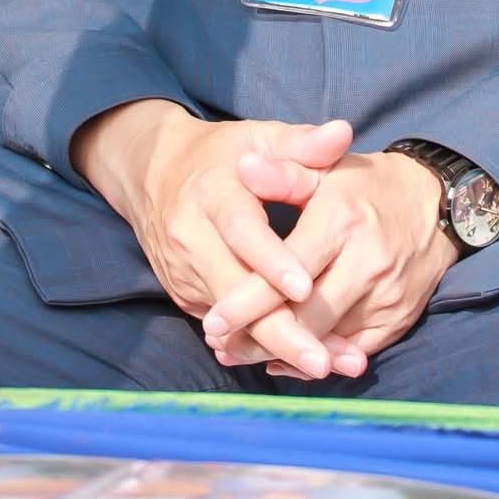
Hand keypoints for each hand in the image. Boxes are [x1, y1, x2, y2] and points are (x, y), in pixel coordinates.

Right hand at [71, 99, 353, 375]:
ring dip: (279, 348)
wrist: (154, 173)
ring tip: (329, 365)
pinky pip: (227, 329)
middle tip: (325, 360)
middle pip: (235, 294)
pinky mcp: (186, 297)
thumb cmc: (222, 155)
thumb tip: (344, 132)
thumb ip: (303, 143)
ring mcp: (185, 274)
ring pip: (233, 324)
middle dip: (281, 331)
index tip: (306, 287)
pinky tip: (300, 362)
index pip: (243, 232)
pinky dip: (262, 347)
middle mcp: (192, 239)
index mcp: (213, 194)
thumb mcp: (260, 138)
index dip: (273, 262)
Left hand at [202, 149, 456, 377]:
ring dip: (281, 353)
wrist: (434, 205)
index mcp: (343, 220)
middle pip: (306, 317)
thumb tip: (244, 166)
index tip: (214, 320)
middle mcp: (368, 263)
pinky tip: (283, 358)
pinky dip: (315, 358)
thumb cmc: (367, 186)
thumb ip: (284, 173)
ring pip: (326, 342)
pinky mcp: (396, 321)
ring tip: (238, 353)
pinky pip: (349, 352)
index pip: (289, 273)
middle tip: (218, 344)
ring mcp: (385, 297)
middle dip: (257, 337)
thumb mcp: (326, 171)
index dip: (249, 301)